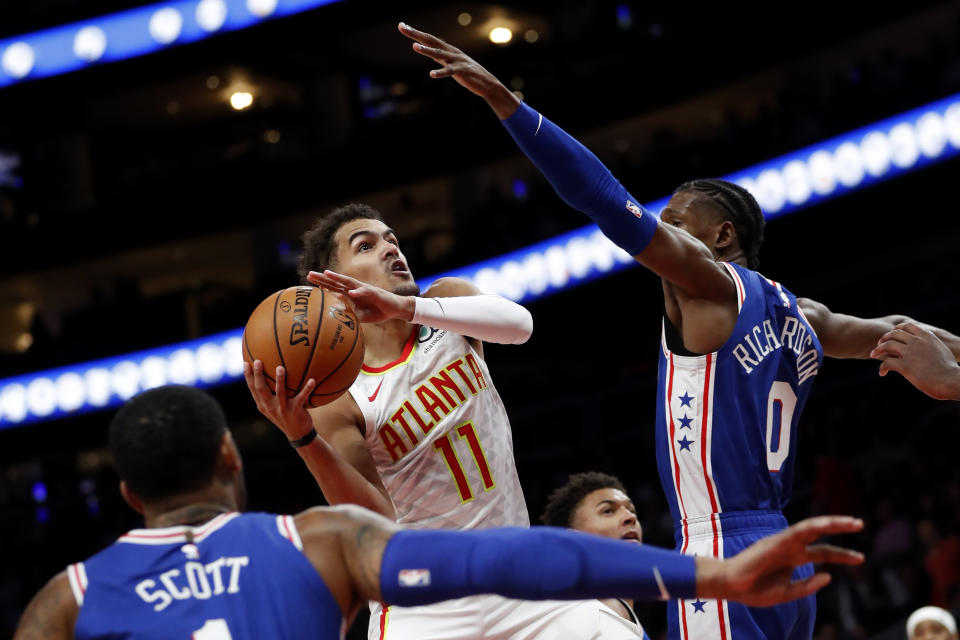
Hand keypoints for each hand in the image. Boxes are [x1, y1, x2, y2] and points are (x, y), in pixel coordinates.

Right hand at [243, 360, 316, 441]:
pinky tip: (313, 380)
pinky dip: (307, 388)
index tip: (245, 363)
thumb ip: (270, 394)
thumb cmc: (285, 416)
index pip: (252, 389)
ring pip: (280, 393)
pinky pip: (302, 397)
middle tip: (257, 361)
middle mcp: (270, 407)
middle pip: (261, 389)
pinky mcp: (295, 411)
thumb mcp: (273, 407)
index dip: (248, 376)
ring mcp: (282, 409)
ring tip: (280, 367)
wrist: (298, 435)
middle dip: (257, 375)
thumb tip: (271, 372)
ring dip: (280, 380)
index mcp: (263, 405)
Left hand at [307, 270, 413, 323]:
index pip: (333, 287)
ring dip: (338, 278)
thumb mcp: (359, 315)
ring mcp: (364, 289)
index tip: (308, 280)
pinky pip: (365, 292)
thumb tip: (335, 318)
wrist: (394, 309)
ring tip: (327, 273)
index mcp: (351, 293)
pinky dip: (358, 292)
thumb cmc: (377, 311)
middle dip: (323, 277)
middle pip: (337, 281)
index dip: (321, 283)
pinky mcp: (374, 293)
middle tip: (309, 274)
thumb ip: (348, 313)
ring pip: (349, 282)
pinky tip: (351, 292)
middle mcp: (355, 288)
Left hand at [398, 22, 519, 118]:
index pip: (429, 38)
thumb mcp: (450, 62)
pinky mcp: (462, 71)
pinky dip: (440, 72)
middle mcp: (451, 51)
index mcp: (447, 49)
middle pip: (431, 41)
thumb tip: (428, 51)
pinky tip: (431, 74)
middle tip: (403, 28)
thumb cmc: (467, 73)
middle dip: (416, 35)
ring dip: (426, 50)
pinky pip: (449, 71)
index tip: (402, 26)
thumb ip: (439, 56)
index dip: (415, 33)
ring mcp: (456, 60)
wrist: (487, 83)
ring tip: (414, 47)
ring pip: (439, 54)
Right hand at [697, 515, 863, 606]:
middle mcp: (790, 547)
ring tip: (852, 522)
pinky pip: (796, 531)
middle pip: (819, 535)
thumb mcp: (787, 593)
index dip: (842, 555)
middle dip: (839, 528)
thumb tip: (829, 577)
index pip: (822, 552)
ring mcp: (783, 542)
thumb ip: (807, 586)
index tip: (861, 557)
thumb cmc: (755, 590)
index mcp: (793, 559)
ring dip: (831, 523)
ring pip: (810, 527)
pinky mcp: (775, 541)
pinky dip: (812, 527)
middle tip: (860, 524)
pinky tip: (826, 525)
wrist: (731, 586)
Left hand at [870, 322, 959, 399]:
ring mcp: (910, 353)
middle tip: (878, 345)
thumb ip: (930, 344)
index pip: (906, 326)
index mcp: (926, 336)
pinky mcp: (905, 366)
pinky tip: (882, 373)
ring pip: (887, 345)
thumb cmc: (948, 368)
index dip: (896, 329)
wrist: (952, 380)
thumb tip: (925, 344)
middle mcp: (917, 341)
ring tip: (873, 355)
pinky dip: (882, 368)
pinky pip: (886, 363)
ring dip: (877, 350)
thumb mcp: (940, 349)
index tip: (891, 335)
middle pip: (894, 334)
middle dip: (884, 338)